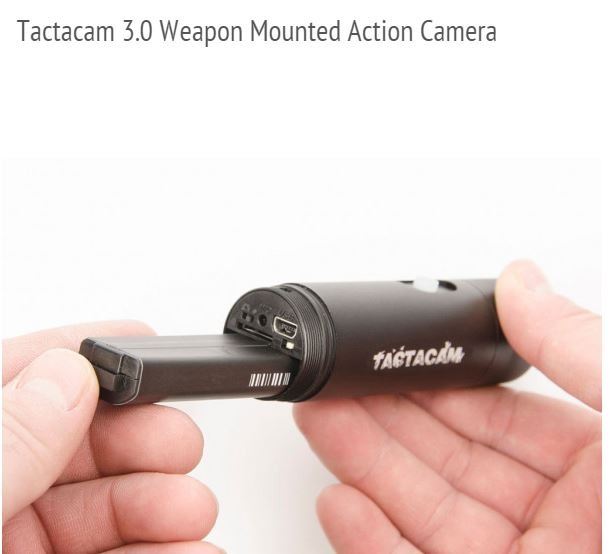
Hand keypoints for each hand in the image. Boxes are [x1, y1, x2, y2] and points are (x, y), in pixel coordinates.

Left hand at [3, 321, 221, 553]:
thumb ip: (8, 443)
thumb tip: (66, 375)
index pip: (21, 376)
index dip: (89, 355)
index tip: (147, 350)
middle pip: (79, 441)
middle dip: (145, 439)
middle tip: (181, 446)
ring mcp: (13, 540)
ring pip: (105, 505)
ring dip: (165, 502)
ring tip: (194, 511)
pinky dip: (161, 550)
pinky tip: (189, 549)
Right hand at [294, 261, 600, 552]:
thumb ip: (579, 350)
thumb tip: (524, 282)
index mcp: (605, 470)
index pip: (497, 414)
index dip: (435, 382)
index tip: (389, 359)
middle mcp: (563, 524)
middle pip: (449, 458)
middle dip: (383, 417)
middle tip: (336, 386)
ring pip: (425, 512)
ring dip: (365, 468)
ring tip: (322, 423)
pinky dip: (370, 542)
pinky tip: (341, 503)